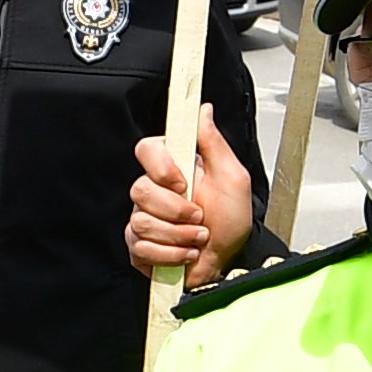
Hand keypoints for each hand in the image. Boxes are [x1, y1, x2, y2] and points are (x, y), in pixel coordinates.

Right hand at [129, 126, 254, 282]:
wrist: (230, 261)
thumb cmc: (232, 220)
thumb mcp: (233, 178)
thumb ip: (214, 143)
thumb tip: (203, 110)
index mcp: (175, 168)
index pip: (146, 149)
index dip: (159, 167)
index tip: (182, 182)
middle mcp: (156, 190)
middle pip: (139, 189)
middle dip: (175, 210)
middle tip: (199, 217)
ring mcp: (144, 218)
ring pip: (141, 222)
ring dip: (178, 235)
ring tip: (197, 237)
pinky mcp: (139, 246)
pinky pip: (140, 247)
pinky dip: (169, 255)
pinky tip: (185, 253)